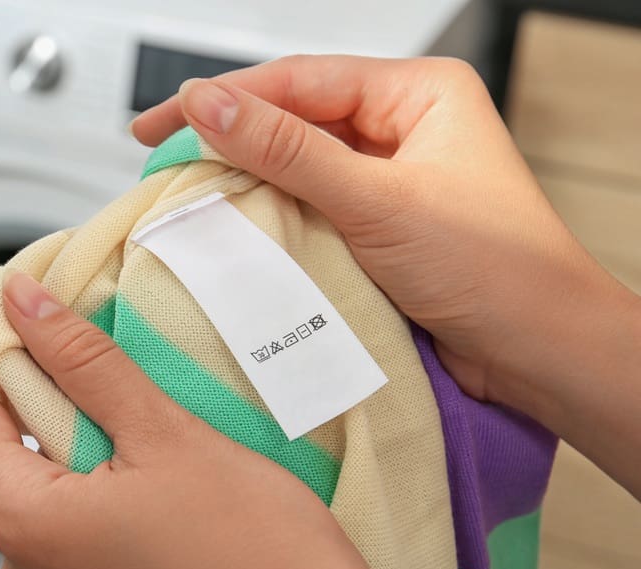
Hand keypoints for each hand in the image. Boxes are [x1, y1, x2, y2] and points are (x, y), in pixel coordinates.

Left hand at [0, 273, 404, 568]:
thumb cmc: (253, 550)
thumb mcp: (165, 432)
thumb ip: (84, 362)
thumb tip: (23, 305)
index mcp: (27, 526)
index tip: (2, 302)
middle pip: (0, 455)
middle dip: (29, 390)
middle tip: (72, 334)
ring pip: (41, 491)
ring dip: (66, 438)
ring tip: (115, 395)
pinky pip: (70, 530)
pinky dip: (90, 484)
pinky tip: (136, 460)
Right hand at [131, 55, 640, 497]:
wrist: (537, 353)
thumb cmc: (495, 268)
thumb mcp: (376, 200)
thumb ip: (287, 150)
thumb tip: (212, 106)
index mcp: (419, 95)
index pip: (303, 81)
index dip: (229, 97)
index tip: (169, 118)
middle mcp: (404, 130)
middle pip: (297, 119)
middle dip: (232, 136)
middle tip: (164, 151)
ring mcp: (391, 181)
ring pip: (300, 167)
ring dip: (250, 179)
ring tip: (191, 189)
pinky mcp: (379, 229)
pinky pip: (313, 210)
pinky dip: (275, 218)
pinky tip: (240, 224)